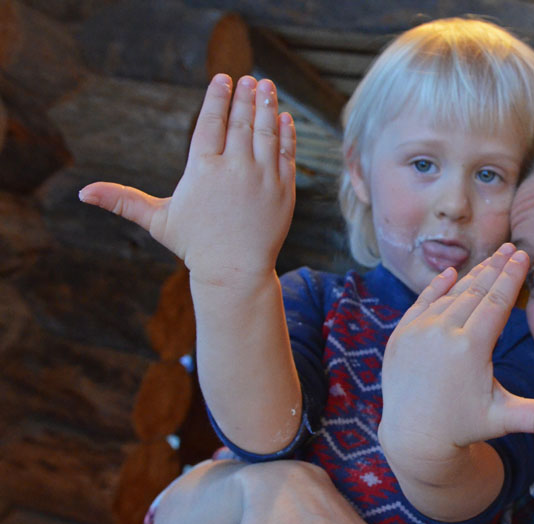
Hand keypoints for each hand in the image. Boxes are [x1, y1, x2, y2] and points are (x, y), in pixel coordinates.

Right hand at [79, 74, 296, 287]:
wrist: (235, 272)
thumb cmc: (195, 246)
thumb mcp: (157, 220)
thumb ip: (123, 200)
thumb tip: (82, 193)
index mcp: (203, 169)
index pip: (211, 122)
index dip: (217, 98)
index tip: (222, 78)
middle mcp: (235, 168)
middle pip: (240, 122)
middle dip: (245, 96)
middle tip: (248, 78)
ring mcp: (262, 177)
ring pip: (266, 132)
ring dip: (267, 105)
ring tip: (266, 87)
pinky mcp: (284, 190)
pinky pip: (287, 153)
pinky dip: (287, 133)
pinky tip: (285, 117)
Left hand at [379, 245, 533, 472]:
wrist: (413, 436)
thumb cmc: (463, 426)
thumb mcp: (504, 419)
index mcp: (470, 348)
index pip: (496, 302)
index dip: (511, 277)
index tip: (522, 256)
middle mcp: (441, 333)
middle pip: (475, 292)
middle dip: (495, 268)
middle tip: (510, 247)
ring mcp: (417, 331)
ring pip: (449, 295)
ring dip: (471, 275)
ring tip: (489, 259)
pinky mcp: (400, 335)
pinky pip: (421, 302)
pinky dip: (436, 286)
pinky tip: (450, 273)